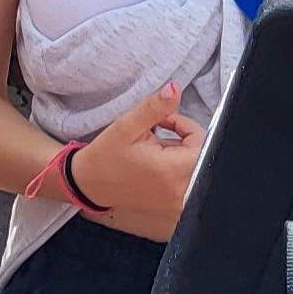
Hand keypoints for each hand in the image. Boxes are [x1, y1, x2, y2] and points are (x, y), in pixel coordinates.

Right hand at [71, 82, 206, 243]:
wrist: (91, 184)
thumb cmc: (106, 156)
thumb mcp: (126, 126)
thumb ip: (154, 107)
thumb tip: (175, 89)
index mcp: (171, 171)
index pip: (202, 141)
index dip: (185, 125)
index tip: (163, 122)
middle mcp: (180, 190)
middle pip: (202, 154)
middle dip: (183, 139)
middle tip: (156, 135)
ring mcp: (179, 201)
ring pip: (196, 166)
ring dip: (180, 153)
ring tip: (154, 149)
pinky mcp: (176, 204)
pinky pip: (189, 179)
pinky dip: (178, 167)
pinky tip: (157, 163)